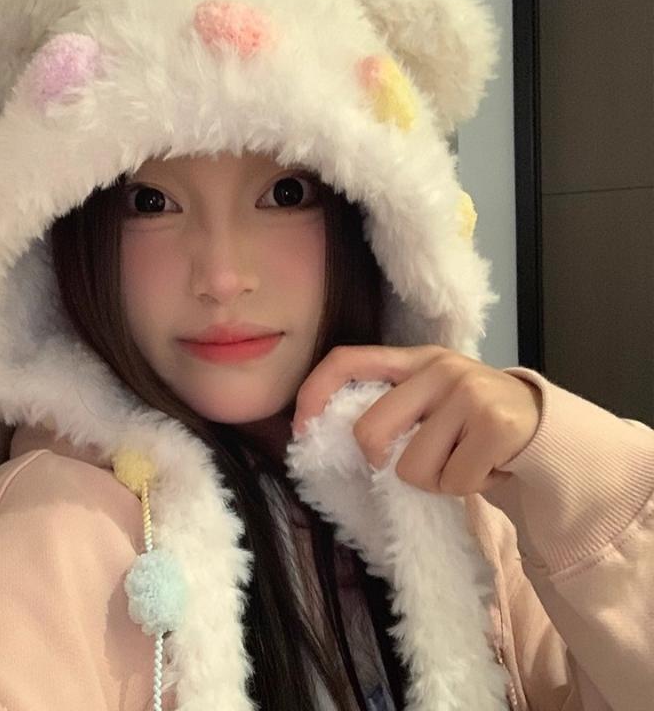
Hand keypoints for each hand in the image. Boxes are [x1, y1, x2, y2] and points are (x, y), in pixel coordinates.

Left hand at [291, 345, 542, 495]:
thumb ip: (393, 407)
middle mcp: (438, 368)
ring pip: (412, 468)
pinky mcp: (495, 423)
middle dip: (385, 463)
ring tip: (462, 461)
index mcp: (414, 359)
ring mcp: (467, 392)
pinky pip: (454, 481)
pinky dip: (468, 486)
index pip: (348, 360)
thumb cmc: (473, 419)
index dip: (315, 392)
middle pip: (370, 432)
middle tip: (420, 464)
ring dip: (436, 480)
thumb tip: (335, 437)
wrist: (545, 425)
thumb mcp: (432, 400)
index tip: (301, 429)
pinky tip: (486, 466)